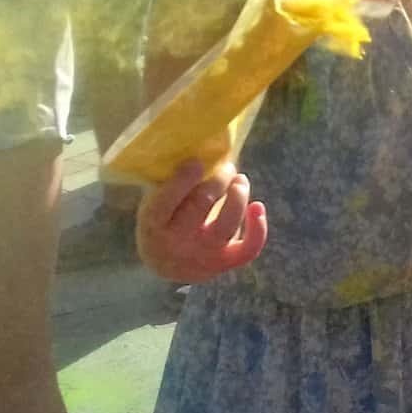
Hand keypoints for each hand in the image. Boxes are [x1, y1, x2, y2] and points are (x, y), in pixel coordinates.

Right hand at [136, 160, 267, 283]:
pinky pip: (247, 249)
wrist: (166, 265)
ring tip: (240, 180)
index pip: (165, 202)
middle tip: (226, 167)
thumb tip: (201, 146)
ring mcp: (202, 255)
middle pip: (201, 205)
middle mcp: (176, 243)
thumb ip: (170, 181)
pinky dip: (258, 229)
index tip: (198, 161)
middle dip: (218, 180)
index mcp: (153, 224)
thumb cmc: (163, 219)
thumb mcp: (155, 202)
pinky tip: (258, 207)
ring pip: (226, 225)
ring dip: (238, 197)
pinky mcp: (223, 263)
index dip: (183, 180)